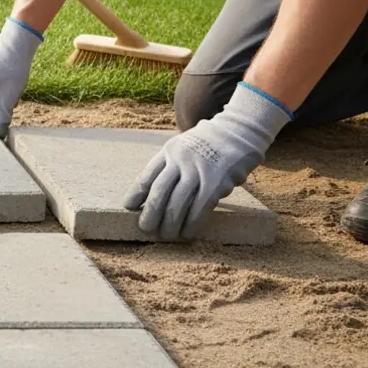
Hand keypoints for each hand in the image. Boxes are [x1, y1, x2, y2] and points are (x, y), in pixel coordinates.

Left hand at [123, 83, 290, 239]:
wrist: (239, 131)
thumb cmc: (208, 145)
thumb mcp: (183, 147)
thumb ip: (170, 166)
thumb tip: (153, 196)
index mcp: (169, 151)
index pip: (146, 175)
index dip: (136, 194)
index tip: (128, 207)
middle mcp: (180, 160)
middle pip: (159, 192)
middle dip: (150, 214)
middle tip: (145, 228)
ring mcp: (199, 170)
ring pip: (177, 203)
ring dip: (170, 224)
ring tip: (166, 236)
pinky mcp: (217, 182)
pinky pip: (200, 208)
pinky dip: (191, 223)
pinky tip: (187, 233)